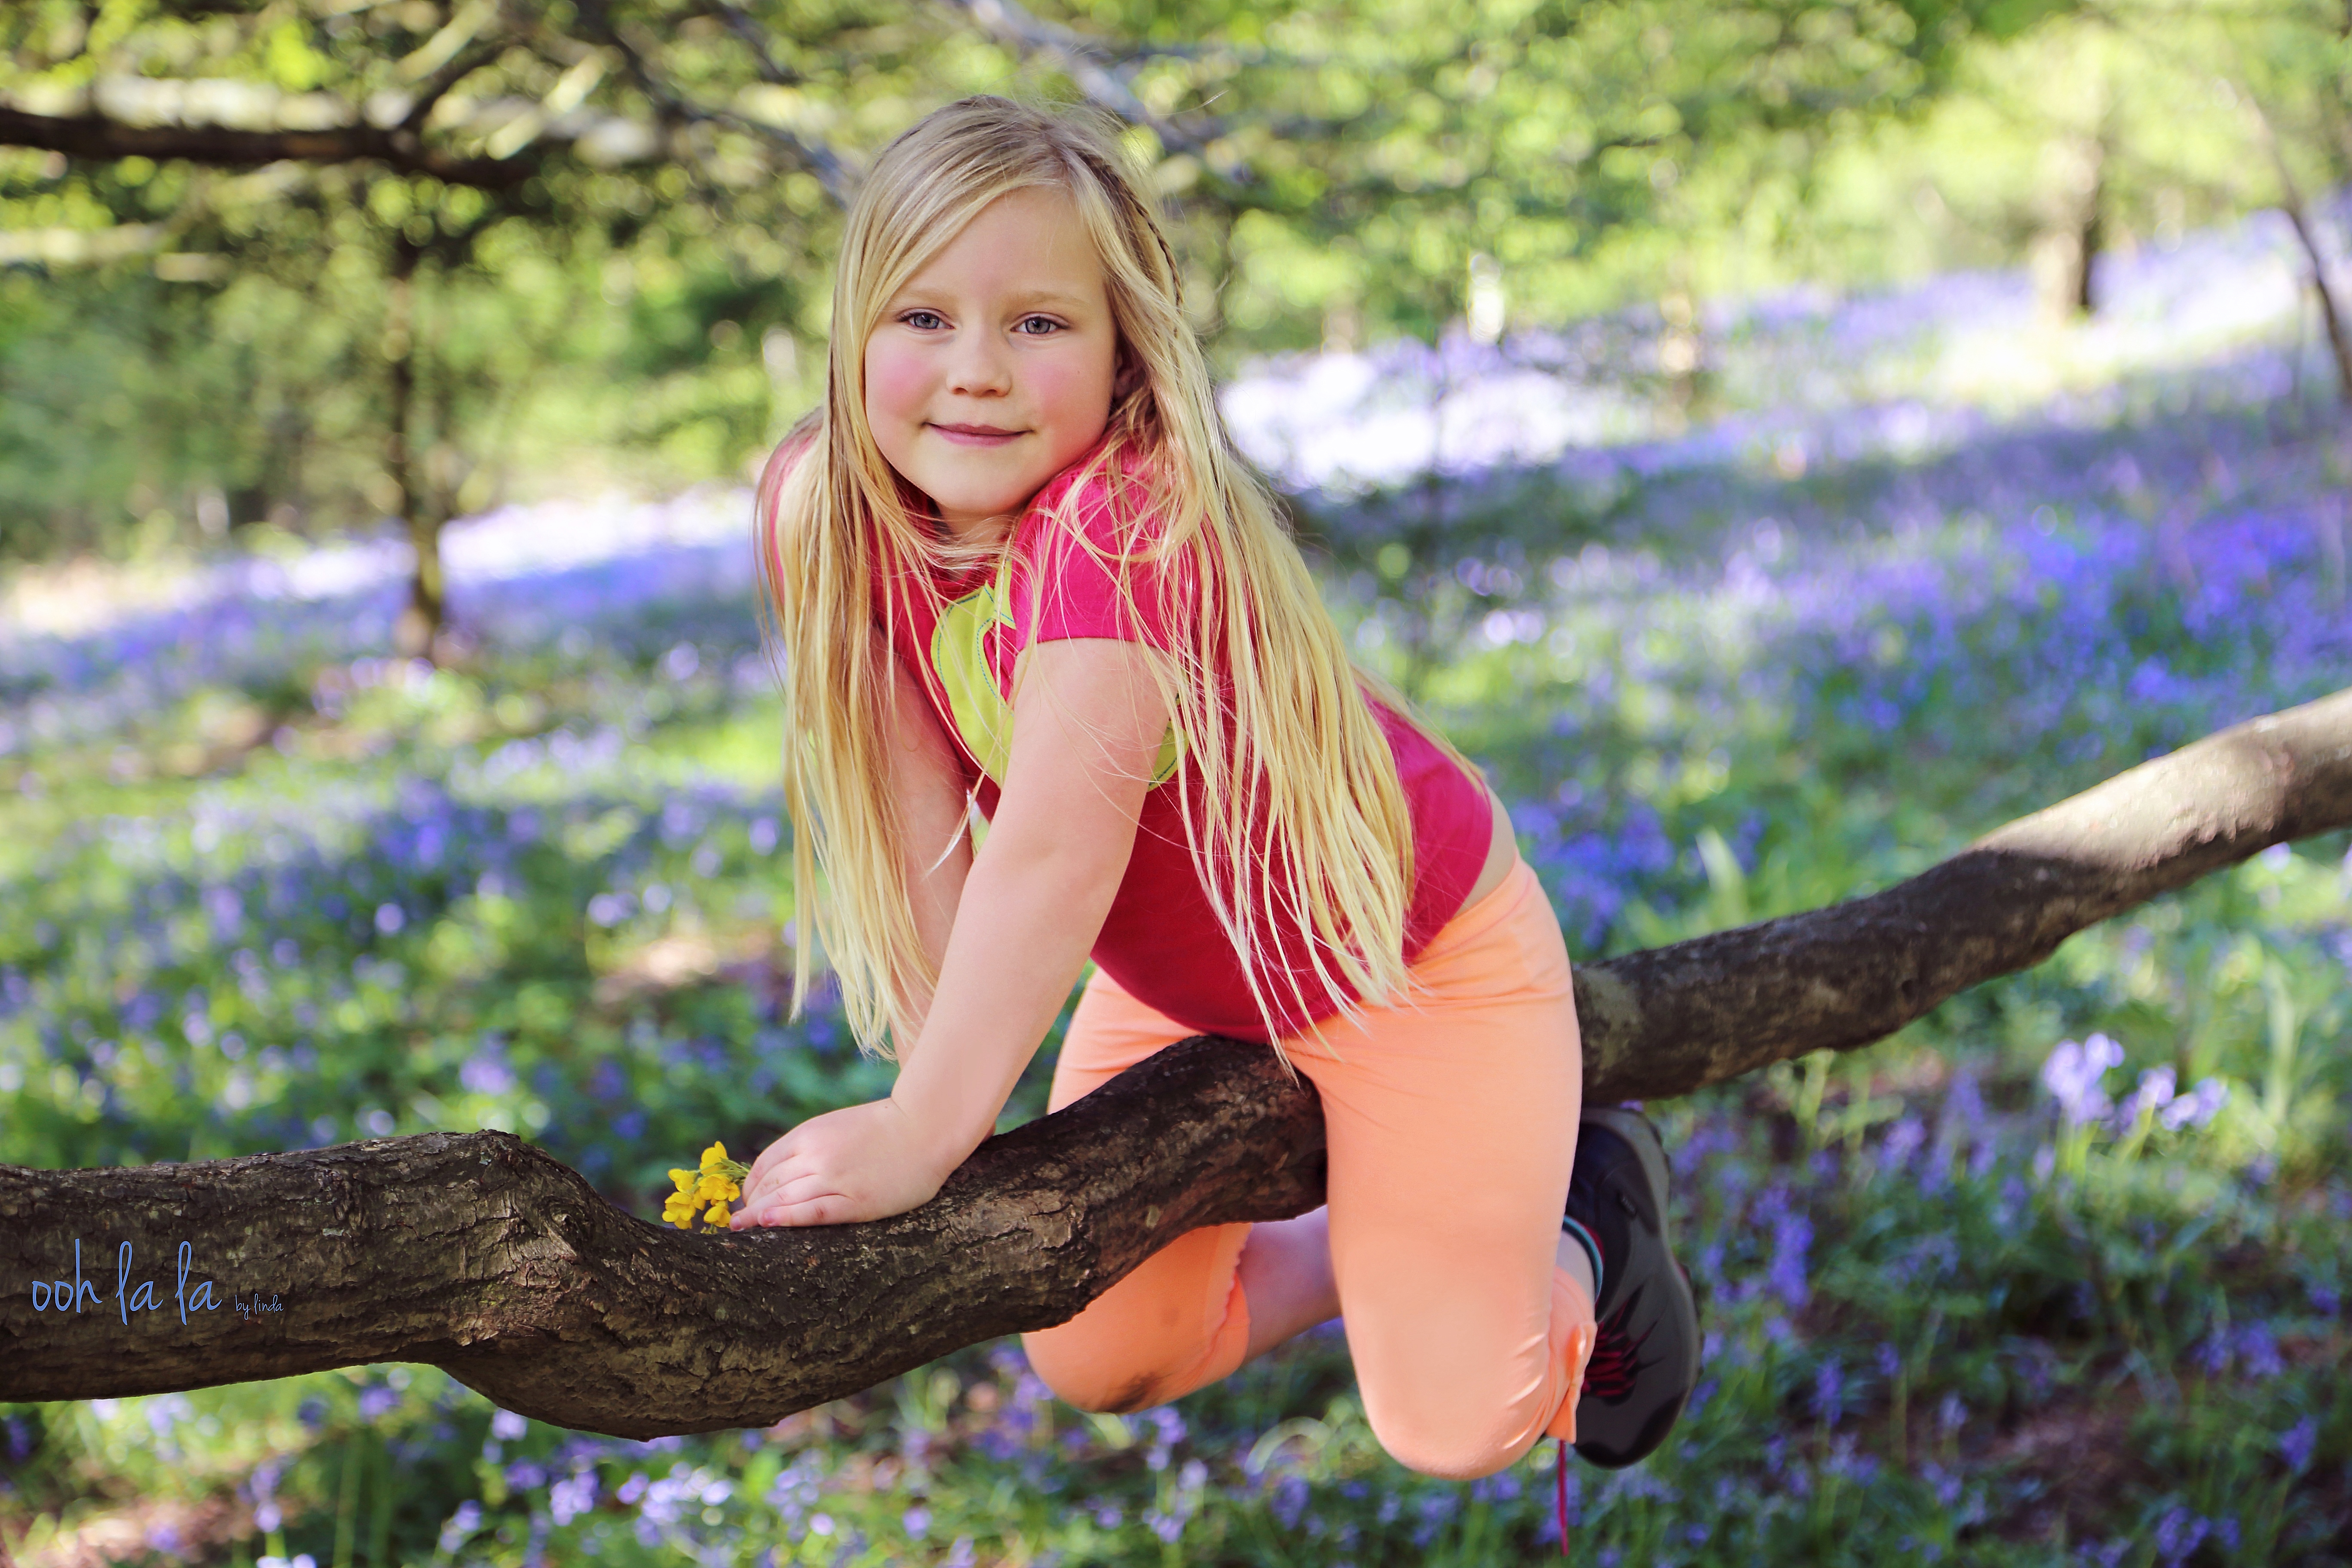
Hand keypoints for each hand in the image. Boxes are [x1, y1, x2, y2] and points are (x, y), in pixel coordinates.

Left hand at [729, 1097, 950, 1227]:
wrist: (925, 1127)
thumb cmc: (884, 1128)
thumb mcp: (837, 1126)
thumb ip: (809, 1145)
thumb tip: (779, 1172)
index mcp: (810, 1134)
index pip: (764, 1164)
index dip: (749, 1186)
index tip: (746, 1200)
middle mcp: (816, 1155)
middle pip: (770, 1184)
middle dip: (751, 1204)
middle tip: (740, 1221)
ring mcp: (835, 1179)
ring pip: (784, 1199)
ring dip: (759, 1215)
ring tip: (743, 1229)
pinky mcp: (856, 1201)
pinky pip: (812, 1212)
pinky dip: (786, 1218)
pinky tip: (769, 1224)